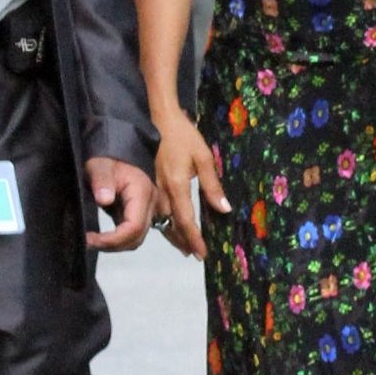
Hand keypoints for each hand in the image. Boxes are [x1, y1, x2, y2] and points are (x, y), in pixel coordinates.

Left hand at [84, 158, 155, 250]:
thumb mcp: (99, 165)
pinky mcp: (139, 213)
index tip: (90, 239)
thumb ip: (101, 180)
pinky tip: (100, 236)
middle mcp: (150, 204)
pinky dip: (117, 239)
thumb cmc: (108, 157)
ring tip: (93, 240)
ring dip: (116, 245)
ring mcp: (147, 210)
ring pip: (136, 238)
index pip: (134, 227)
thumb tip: (104, 200)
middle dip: (113, 245)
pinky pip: (132, 233)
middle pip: (137, 237)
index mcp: (142, 192)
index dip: (113, 239)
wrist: (118, 150)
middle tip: (88, 242)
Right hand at [153, 107, 230, 260]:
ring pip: (161, 221)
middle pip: (170, 226)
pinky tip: (171, 226)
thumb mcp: (204, 158)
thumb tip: (224, 209)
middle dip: (183, 242)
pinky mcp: (150, 185)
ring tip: (184, 247)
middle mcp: (162, 192)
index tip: (202, 254)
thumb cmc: (185, 136)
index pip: (185, 220)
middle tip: (194, 255)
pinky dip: (165, 223)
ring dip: (172, 235)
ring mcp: (154, 189)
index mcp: (177, 186)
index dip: (194, 239)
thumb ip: (212, 186)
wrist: (161, 119)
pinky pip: (156, 211)